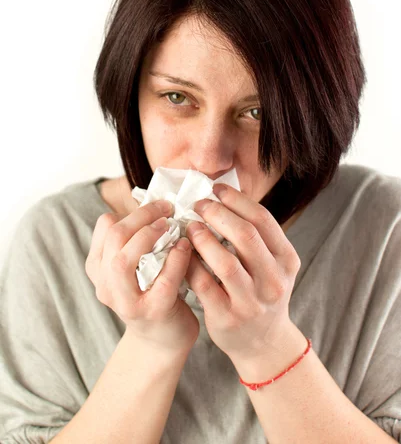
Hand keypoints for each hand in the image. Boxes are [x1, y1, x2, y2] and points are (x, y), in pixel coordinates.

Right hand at [85, 200, 199, 355]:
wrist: (163, 340)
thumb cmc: (153, 293)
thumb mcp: (135, 266)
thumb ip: (136, 240)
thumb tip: (153, 202)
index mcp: (99, 268)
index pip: (105, 226)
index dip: (133, 210)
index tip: (157, 206)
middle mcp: (106, 285)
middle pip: (114, 238)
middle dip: (143, 216)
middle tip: (167, 209)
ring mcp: (126, 302)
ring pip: (123, 261)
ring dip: (149, 236)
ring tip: (171, 225)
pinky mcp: (152, 313)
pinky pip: (162, 281)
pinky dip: (176, 258)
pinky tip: (186, 247)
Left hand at [184, 184, 300, 361]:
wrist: (264, 343)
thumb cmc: (262, 293)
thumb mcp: (272, 265)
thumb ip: (256, 236)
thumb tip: (225, 196)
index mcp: (287, 260)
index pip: (262, 220)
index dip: (236, 200)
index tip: (217, 189)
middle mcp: (273, 281)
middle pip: (245, 235)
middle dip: (217, 214)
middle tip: (199, 205)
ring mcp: (251, 301)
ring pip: (224, 261)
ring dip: (202, 238)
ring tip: (190, 226)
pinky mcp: (227, 317)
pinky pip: (204, 284)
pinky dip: (191, 264)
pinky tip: (182, 253)